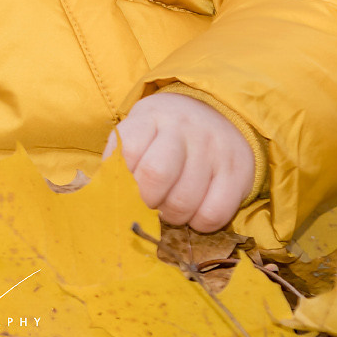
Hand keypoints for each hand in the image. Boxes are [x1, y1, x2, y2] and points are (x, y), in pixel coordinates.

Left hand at [102, 92, 254, 230]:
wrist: (216, 112)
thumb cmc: (164, 135)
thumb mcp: (138, 133)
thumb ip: (118, 162)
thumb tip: (98, 200)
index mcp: (150, 116)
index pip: (128, 151)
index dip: (124, 181)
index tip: (129, 189)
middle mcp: (183, 127)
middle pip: (156, 174)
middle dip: (147, 201)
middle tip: (151, 204)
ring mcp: (213, 147)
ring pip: (184, 200)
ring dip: (173, 217)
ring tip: (172, 209)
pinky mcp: (238, 170)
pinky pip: (214, 213)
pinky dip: (200, 224)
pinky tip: (196, 213)